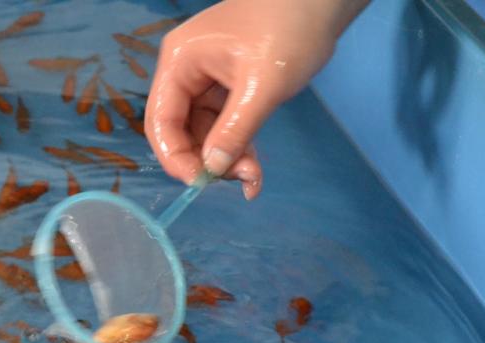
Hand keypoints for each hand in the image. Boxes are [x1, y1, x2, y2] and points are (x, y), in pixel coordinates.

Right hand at [145, 0, 368, 199]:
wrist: (324, 0)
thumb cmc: (289, 30)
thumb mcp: (263, 85)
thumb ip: (235, 130)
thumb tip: (212, 169)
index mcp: (180, 63)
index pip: (161, 120)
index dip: (174, 156)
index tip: (200, 183)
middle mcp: (186, 72)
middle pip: (180, 131)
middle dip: (206, 160)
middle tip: (238, 180)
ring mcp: (207, 79)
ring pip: (204, 133)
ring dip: (225, 159)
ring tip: (253, 176)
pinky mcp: (229, 87)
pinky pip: (224, 126)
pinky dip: (237, 147)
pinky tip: (253, 169)